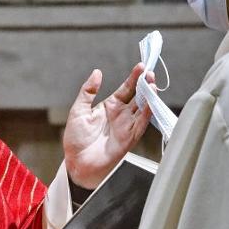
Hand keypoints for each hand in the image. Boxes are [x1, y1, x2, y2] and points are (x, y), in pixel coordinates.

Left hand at [62, 65, 151, 188]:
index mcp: (110, 106)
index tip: (141, 66)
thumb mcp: (79, 110)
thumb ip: (88, 91)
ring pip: (143, 108)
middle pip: (138, 96)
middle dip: (145, 84)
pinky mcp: (130, 137)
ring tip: (152, 83)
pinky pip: (142, 123)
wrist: (77, 162)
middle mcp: (121, 115)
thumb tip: (97, 72)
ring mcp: (127, 125)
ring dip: (150, 96)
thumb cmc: (76, 139)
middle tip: (149, 72)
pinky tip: (151, 102)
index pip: (126, 88)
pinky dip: (148, 112)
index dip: (134, 77)